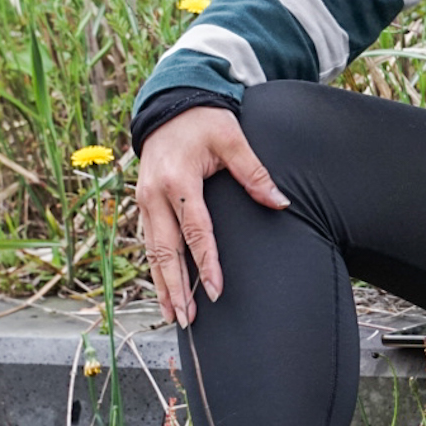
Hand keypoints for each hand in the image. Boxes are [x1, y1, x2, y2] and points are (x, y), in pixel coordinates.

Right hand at [136, 106, 289, 325]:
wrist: (169, 106)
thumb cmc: (203, 121)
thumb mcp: (231, 139)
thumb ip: (254, 172)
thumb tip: (280, 202)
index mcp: (177, 179)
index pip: (195, 230)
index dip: (205, 262)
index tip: (216, 290)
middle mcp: (155, 194)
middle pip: (165, 250)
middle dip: (176, 287)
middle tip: (187, 318)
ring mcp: (145, 201)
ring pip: (153, 251)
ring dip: (163, 285)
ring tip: (174, 316)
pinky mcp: (144, 205)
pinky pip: (149, 243)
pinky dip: (157, 269)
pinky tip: (165, 290)